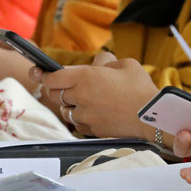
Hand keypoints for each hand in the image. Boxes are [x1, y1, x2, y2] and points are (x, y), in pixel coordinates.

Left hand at [30, 52, 159, 137]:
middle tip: (69, 85)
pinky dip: (81, 118)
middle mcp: (80, 97)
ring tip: (87, 99)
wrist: (153, 117)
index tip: (37, 72)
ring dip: (70, 104)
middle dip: (59, 88)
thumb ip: (106, 61)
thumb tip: (97, 62)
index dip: (43, 74)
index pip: (52, 77)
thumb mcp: (126, 64)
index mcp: (85, 77)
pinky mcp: (92, 130)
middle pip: (55, 94)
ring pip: (65, 110)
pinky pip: (78, 123)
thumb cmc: (141, 88)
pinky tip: (96, 112)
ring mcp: (84, 115)